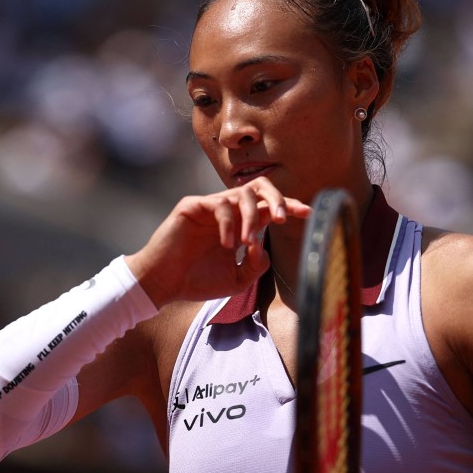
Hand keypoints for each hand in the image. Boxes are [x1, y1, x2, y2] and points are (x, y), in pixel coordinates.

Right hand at [125, 178, 310, 307]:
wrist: (163, 284)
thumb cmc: (198, 281)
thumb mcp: (237, 280)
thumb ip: (256, 266)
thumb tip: (264, 247)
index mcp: (240, 224)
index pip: (269, 207)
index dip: (290, 206)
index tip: (309, 213)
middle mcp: (227, 211)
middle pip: (260, 188)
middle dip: (278, 198)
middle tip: (285, 219)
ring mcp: (209, 206)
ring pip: (241, 195)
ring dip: (251, 218)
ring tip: (246, 243)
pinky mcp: (192, 206)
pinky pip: (220, 205)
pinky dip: (229, 224)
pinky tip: (226, 245)